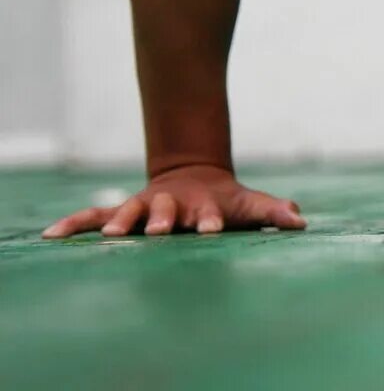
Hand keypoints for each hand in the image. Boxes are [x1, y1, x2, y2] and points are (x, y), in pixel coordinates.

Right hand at [41, 164, 306, 238]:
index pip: (208, 213)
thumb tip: (300, 220)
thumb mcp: (250, 204)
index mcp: (202, 206)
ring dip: (121, 222)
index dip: (210, 220)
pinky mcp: (123, 213)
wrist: (195, 177)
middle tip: (160, 231)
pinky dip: (74, 224)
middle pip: (165, 211)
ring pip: (129, 211)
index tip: (212, 230)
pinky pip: (94, 217)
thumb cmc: (226, 202)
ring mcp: (144, 207)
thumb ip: (273, 212)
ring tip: (112, 237)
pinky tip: (51, 235)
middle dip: (163, 220)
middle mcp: (171, 206)